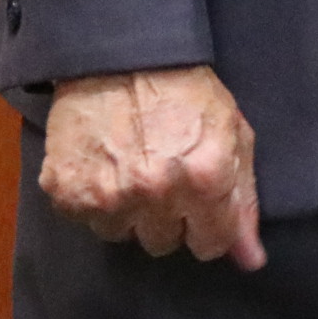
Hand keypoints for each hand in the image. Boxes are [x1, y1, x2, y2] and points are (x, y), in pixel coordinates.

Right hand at [40, 64, 265, 269]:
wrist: (122, 58)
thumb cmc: (187, 92)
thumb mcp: (233, 135)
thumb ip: (244, 200)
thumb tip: (250, 260)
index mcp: (205, 178)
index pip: (211, 245)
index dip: (209, 227)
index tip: (202, 209)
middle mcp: (156, 193)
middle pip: (165, 244)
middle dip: (169, 219)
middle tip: (165, 178)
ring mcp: (107, 196)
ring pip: (123, 235)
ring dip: (130, 212)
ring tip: (134, 168)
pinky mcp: (66, 193)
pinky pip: (87, 220)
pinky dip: (97, 200)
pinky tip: (107, 166)